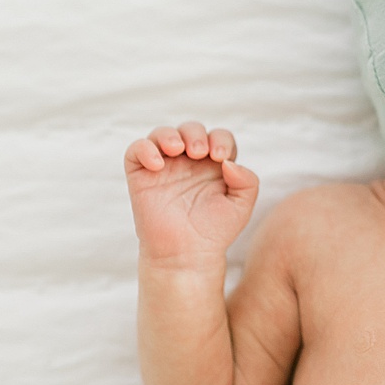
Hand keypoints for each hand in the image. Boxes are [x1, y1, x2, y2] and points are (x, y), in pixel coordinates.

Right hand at [123, 122, 258, 270]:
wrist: (186, 254)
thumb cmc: (214, 231)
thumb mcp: (241, 206)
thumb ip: (247, 181)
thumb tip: (228, 162)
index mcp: (213, 165)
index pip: (218, 137)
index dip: (220, 139)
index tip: (220, 157)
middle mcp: (188, 162)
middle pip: (190, 129)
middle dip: (195, 134)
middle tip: (200, 153)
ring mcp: (164, 167)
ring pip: (161, 134)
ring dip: (170, 135)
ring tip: (178, 149)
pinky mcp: (142, 176)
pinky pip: (136, 150)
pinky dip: (145, 149)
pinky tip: (157, 164)